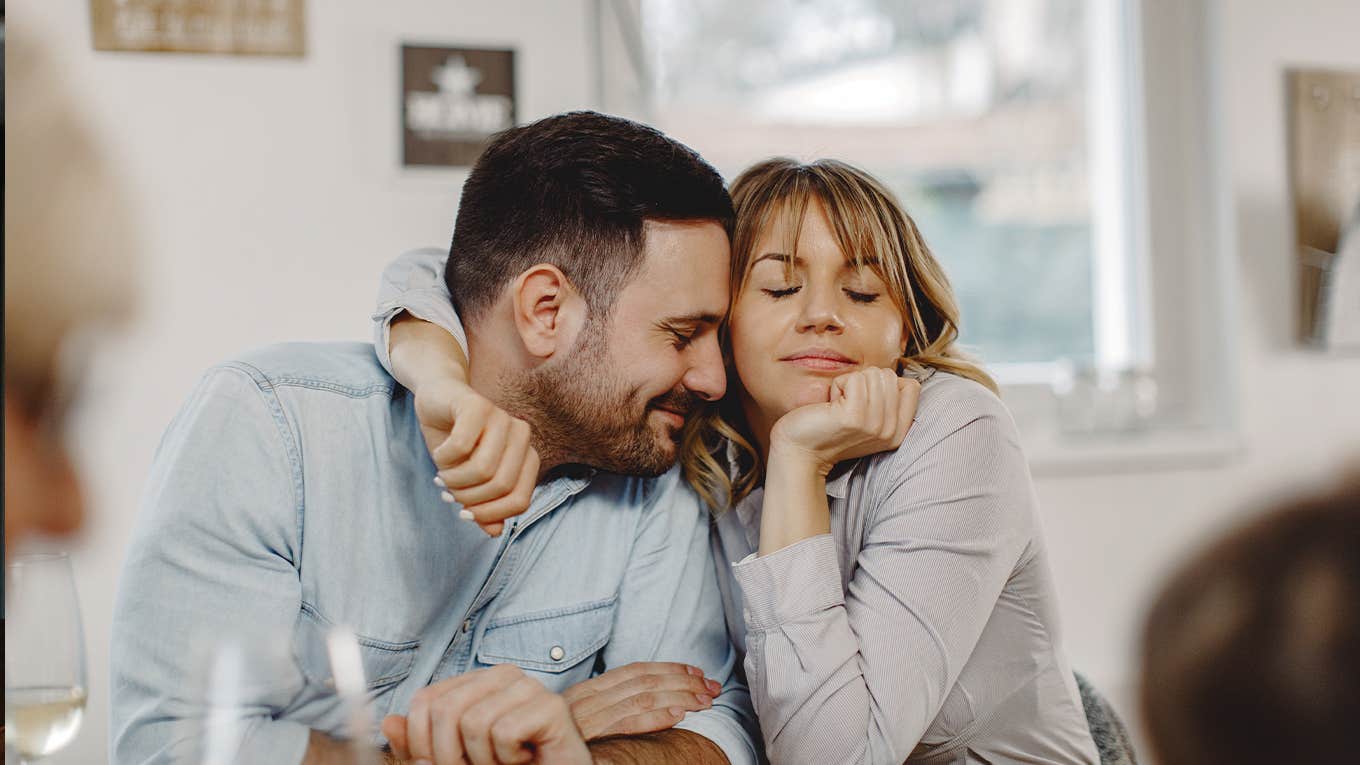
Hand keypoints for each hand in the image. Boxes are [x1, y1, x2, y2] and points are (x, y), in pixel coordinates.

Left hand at [382, 664, 590, 764]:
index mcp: (476, 682)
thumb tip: (388, 722)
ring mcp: (530, 687)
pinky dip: (509, 759)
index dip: (422, 744)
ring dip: (484, 760)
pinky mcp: (551, 706)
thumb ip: (421, 746)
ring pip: (474, 723)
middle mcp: (503, 675)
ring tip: (505, 763)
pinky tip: (525, 759)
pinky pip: (504, 732)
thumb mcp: (453, 762)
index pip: (425, 700)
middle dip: (450, 755)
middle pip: (445, 709)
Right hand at [414, 377, 539, 536]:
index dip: (490, 514)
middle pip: (501, 486)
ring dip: (454, 479)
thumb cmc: (456, 442)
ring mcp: (502, 417)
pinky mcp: (478, 405)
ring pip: (482, 469)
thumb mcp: (469, 480)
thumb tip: (495, 531)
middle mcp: (521, 435)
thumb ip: (484, 506)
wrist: (437, 398)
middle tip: (448, 491)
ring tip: (443, 474)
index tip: (464, 513)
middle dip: (468, 497)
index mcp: (527, 455)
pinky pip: (461, 446)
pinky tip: (440, 453)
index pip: (520, 501)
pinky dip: (444, 458)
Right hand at [562, 662, 721, 740]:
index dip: (670, 669)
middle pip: (644, 681)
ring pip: (642, 698)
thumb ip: (605, 706)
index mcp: (587, 690)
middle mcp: (587, 699)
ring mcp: (587, 718)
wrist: (517, 753)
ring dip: (680, 695)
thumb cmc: (549, 742)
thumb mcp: (578, 718)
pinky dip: (656, 716)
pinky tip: (680, 713)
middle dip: (684, 681)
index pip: (635, 671)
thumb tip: (644, 698)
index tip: (697, 672)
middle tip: (712, 686)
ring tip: (706, 699)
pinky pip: (628, 723)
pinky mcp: (589, 737)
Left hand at [769, 368, 919, 474]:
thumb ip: (887, 403)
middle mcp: (890, 431)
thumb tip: (894, 377)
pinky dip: (838, 385)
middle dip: (864, 382)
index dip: (884, 384)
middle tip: (847, 405)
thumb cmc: (829, 430)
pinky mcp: (854, 417)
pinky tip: (830, 405)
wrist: (800, 452)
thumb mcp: (869, 421)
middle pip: (890, 376)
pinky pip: (854, 378)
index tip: (864, 403)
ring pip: (873, 374)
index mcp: (898, 433)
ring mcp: (874, 425)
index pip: (911, 386)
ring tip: (838, 406)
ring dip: (849, 384)